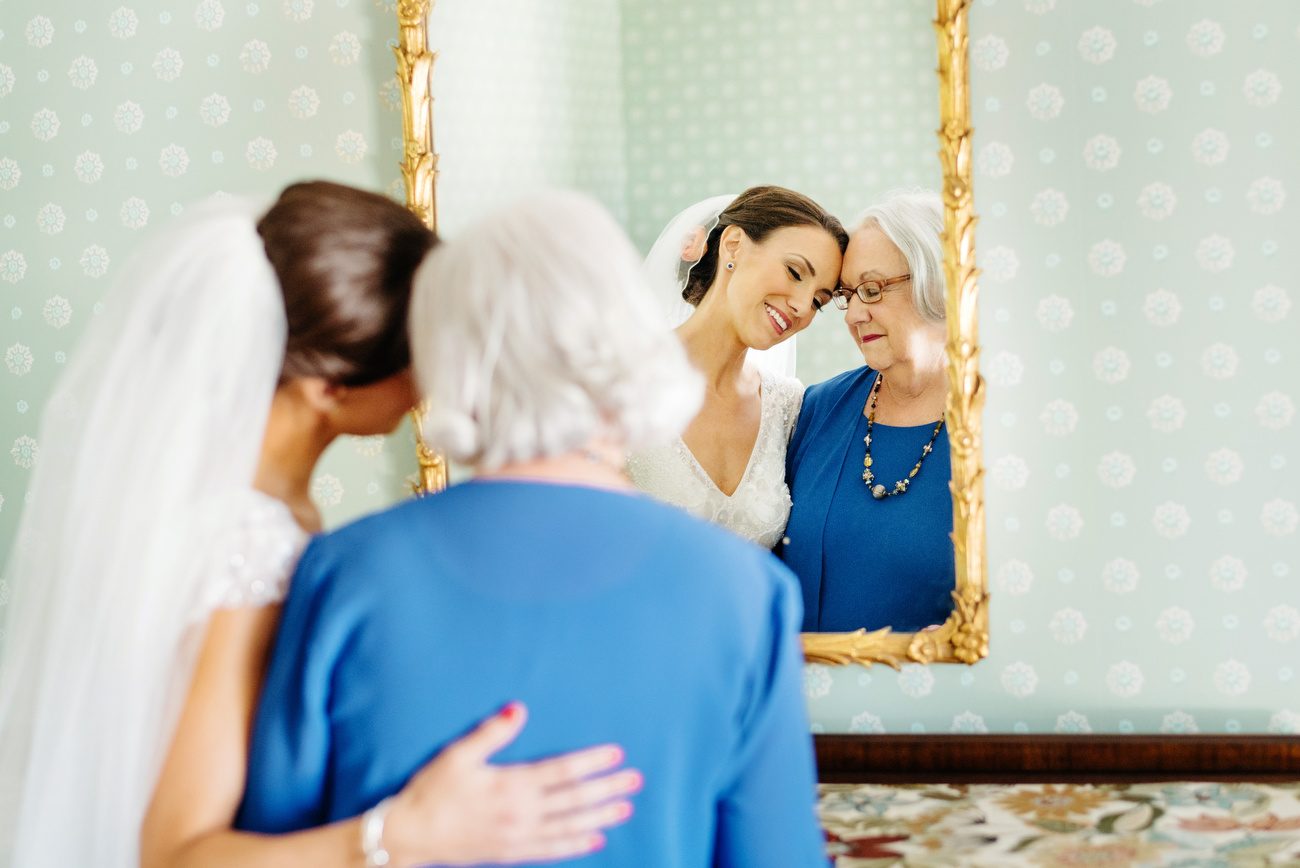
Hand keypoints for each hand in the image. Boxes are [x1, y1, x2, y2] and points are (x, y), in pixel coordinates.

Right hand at [383, 702, 641, 865]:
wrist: (411, 835)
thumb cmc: (432, 790)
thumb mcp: (458, 755)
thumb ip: (492, 732)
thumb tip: (520, 708)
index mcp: (511, 785)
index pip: (562, 772)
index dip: (591, 762)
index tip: (617, 754)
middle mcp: (521, 813)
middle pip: (574, 799)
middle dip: (607, 788)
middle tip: (636, 780)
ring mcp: (519, 836)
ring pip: (570, 826)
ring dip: (600, 817)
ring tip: (626, 808)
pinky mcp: (512, 852)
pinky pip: (552, 849)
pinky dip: (576, 844)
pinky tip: (596, 839)